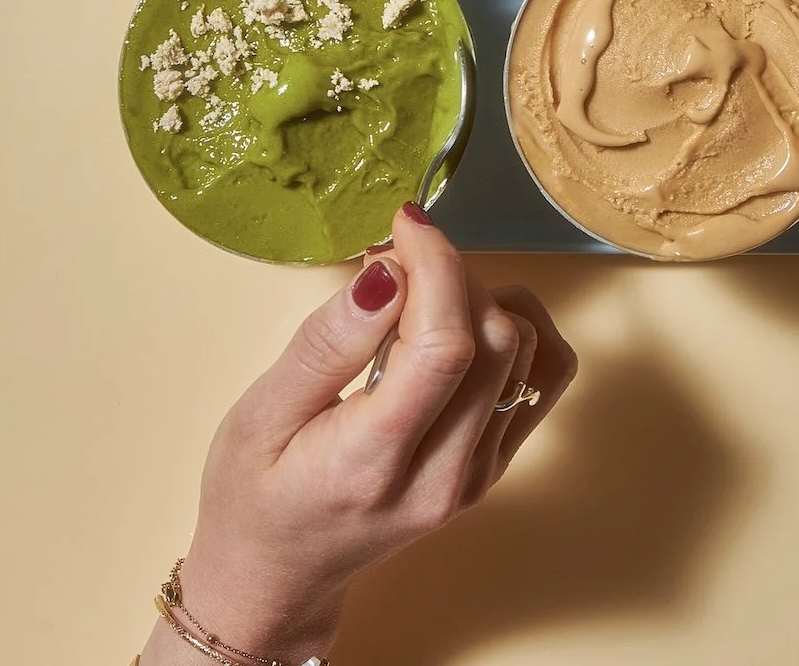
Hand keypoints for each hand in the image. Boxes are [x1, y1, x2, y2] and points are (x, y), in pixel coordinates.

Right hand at [142, 206, 576, 664]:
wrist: (279, 576)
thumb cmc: (254, 495)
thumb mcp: (260, 414)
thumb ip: (327, 342)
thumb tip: (388, 271)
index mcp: (376, 462)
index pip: (445, 345)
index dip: (437, 265)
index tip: (405, 222)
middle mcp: (444, 475)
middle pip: (494, 340)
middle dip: (451, 274)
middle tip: (396, 258)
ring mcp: (479, 475)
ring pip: (524, 351)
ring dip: (479, 299)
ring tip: (416, 296)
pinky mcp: (495, 466)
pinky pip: (543, 379)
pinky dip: (518, 331)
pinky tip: (468, 321)